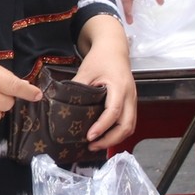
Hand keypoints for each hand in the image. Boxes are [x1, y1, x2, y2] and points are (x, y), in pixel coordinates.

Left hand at [73, 16, 136, 149]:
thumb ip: (77, 88)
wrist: (114, 48)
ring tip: (97, 145)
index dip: (102, 127)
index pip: (113, 112)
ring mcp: (133, 100)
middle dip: (110, 140)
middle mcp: (130, 96)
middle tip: (92, 146)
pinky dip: (118, 133)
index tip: (89, 136)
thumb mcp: (86, 71)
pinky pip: (129, 122)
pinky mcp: (131, 103)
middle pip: (126, 126)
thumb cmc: (101, 57)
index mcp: (119, 87)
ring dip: (115, 139)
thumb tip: (62, 105)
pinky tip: (105, 136)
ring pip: (130, 127)